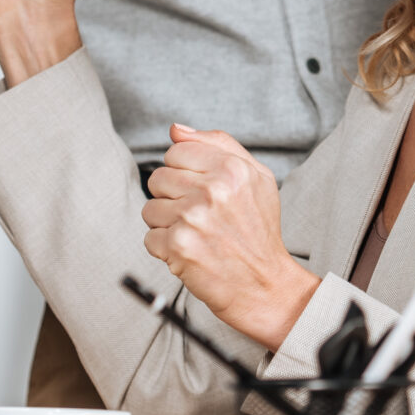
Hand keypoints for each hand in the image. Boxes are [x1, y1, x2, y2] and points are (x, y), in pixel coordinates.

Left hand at [143, 125, 319, 350]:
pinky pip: (150, 237)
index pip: (176, 151)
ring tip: (195, 233)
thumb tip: (175, 129)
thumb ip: (218, 144)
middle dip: (173, 197)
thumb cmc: (259, 230)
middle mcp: (211, 191)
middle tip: (199, 215)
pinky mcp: (178, 247)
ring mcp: (193, 219)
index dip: (184, 171)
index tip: (200, 189)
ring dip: (167, 223)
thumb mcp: (256, 177)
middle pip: (158, 178)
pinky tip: (191, 250)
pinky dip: (165, 248)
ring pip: (150, 208)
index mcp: (231, 168)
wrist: (264, 285)